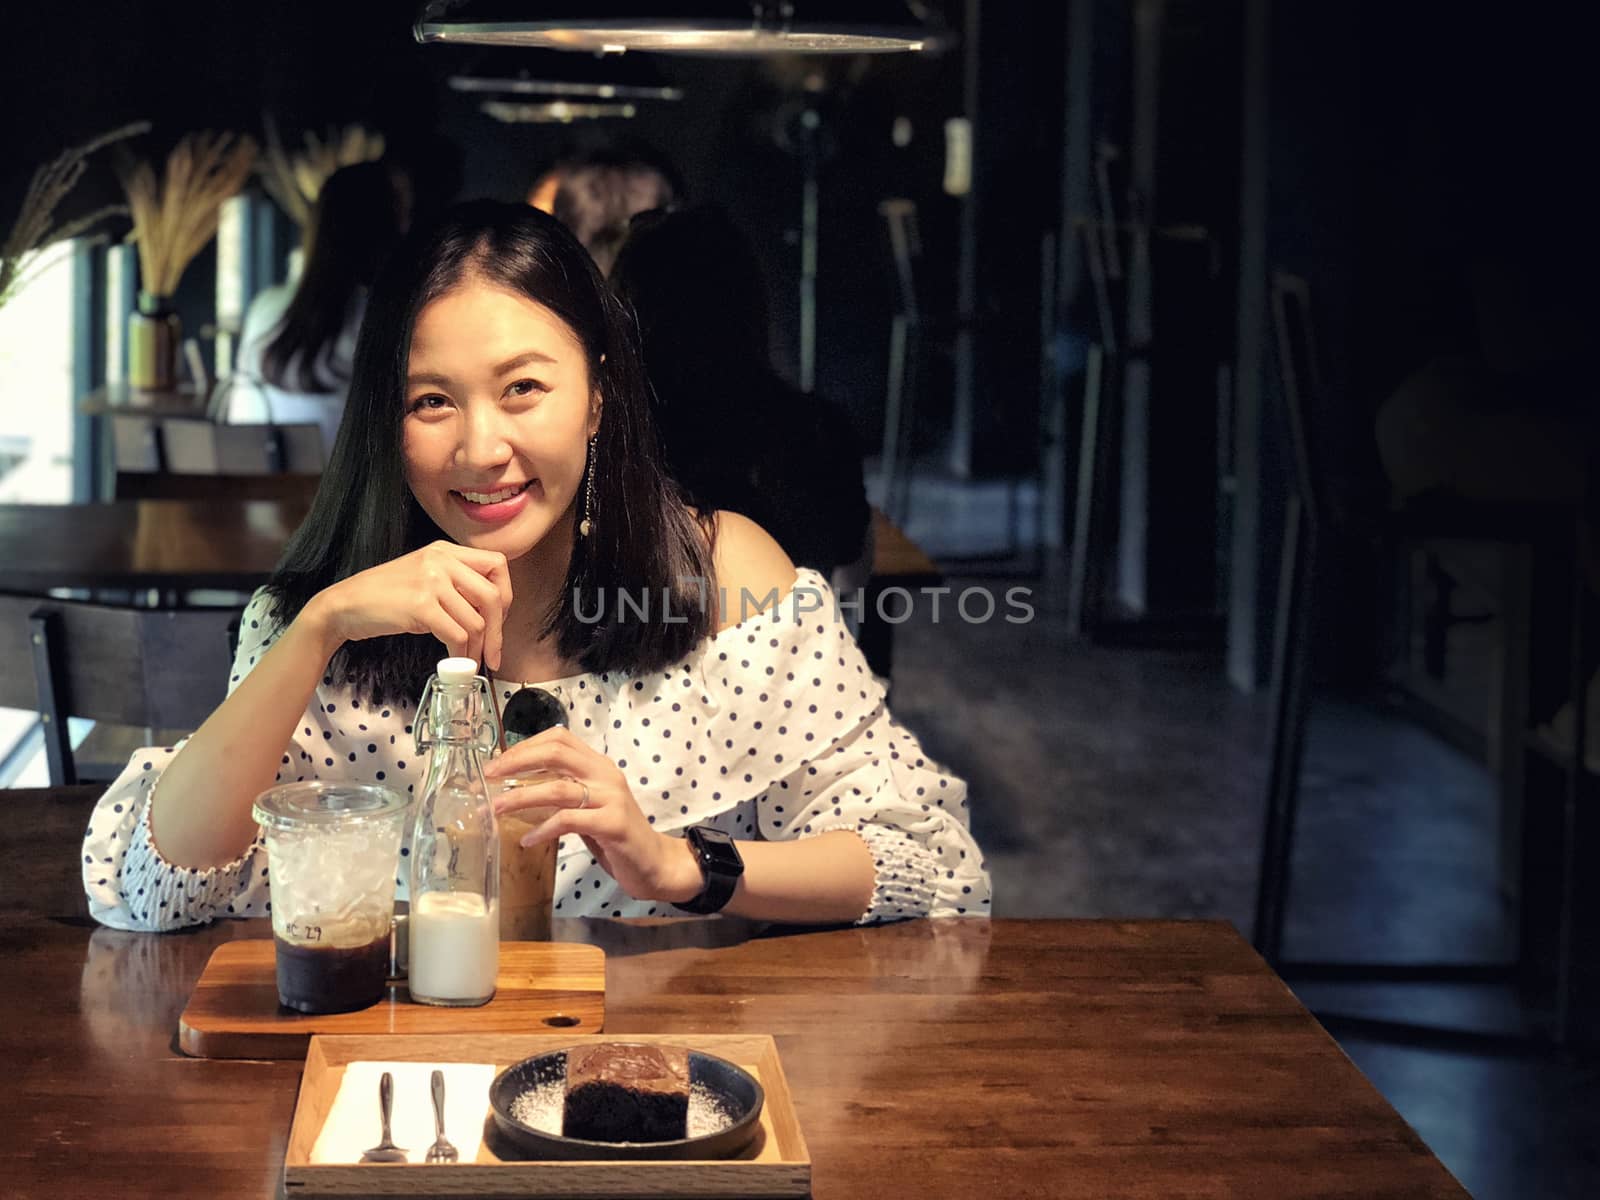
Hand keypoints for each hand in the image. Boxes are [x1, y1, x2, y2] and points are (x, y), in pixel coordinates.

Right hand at [301, 541, 512, 669]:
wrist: (344, 606)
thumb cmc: (385, 597)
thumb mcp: (424, 576)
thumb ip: (455, 583)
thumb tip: (491, 612)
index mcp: (445, 550)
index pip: (497, 564)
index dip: (506, 594)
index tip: (499, 618)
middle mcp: (441, 560)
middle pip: (493, 596)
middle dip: (498, 631)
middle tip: (494, 653)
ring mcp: (431, 581)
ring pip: (476, 621)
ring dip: (477, 648)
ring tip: (470, 661)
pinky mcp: (420, 606)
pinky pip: (457, 635)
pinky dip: (460, 653)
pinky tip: (454, 659)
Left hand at [485, 728, 701, 903]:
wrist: (654, 863)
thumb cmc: (616, 836)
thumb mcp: (589, 806)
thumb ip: (564, 791)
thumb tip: (518, 787)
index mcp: (599, 766)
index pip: (560, 738)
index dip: (526, 746)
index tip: (499, 762)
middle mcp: (606, 775)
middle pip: (556, 753)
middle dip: (517, 762)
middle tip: (489, 776)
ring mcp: (612, 798)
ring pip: (558, 788)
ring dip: (521, 797)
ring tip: (496, 809)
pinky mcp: (613, 824)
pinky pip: (569, 820)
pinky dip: (544, 828)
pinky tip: (528, 839)